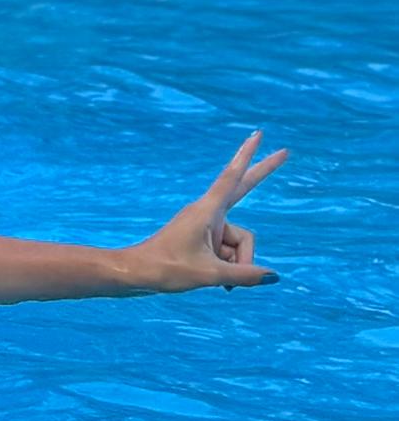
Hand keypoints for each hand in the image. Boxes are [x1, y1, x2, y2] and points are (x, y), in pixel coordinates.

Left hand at [120, 133, 285, 290]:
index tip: (258, 134)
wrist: (135, 274)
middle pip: (244, 192)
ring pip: (238, 243)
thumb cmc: (166, 269)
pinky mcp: (203, 239)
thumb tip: (273, 276)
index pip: (233, 177)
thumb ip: (244, 275)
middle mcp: (209, 213)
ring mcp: (206, 226)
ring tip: (216, 280)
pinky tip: (222, 286)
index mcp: (207, 210)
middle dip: (264, 172)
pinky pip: (228, 252)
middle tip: (285, 151)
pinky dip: (229, 268)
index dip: (248, 156)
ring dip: (236, 264)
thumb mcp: (209, 275)